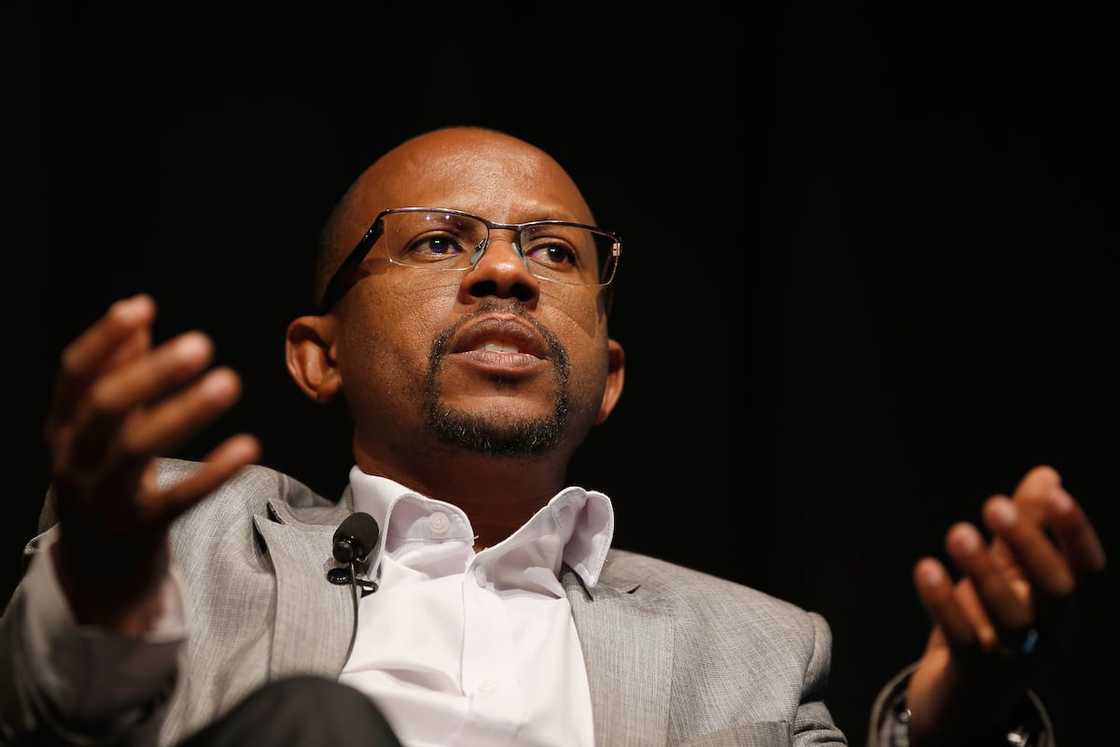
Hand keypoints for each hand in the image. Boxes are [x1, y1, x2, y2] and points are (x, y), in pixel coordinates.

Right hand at [42, 294, 259, 634]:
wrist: (97, 574)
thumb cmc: (105, 483)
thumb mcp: (100, 430)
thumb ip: (118, 374)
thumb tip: (136, 315)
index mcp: (63, 429)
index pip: (75, 375)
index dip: (105, 339)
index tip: (141, 306)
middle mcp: (75, 460)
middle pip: (108, 408)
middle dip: (152, 373)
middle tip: (201, 344)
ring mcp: (104, 498)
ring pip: (139, 449)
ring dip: (186, 412)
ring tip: (229, 382)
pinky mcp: (140, 531)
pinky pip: (179, 500)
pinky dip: (214, 472)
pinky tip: (247, 446)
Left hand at [905, 466, 1106, 745]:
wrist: (959, 704)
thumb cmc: (989, 627)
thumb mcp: (1007, 574)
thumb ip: (1024, 528)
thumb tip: (1046, 475)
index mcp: (1062, 607)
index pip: (1084, 569)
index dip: (1074, 533)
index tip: (1053, 495)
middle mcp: (1049, 634)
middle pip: (1055, 591)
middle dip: (1029, 546)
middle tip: (993, 503)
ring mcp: (1015, 658)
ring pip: (1012, 617)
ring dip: (984, 571)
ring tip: (958, 532)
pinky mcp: (974, 675)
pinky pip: (965, 639)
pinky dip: (944, 603)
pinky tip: (925, 568)